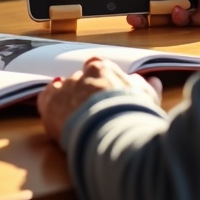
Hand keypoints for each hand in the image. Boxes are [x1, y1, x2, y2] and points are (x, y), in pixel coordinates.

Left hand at [37, 57, 162, 141]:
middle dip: (83, 94)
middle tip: (91, 111)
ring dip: (68, 101)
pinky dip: (50, 103)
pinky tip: (57, 113)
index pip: (95, 67)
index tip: (102, 93)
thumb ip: (147, 87)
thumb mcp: (147, 99)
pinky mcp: (50, 105)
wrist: (111, 131)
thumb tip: (154, 81)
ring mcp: (64, 89)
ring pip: (63, 90)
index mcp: (102, 69)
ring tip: (76, 118)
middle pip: (79, 80)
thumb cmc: (131, 114)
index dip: (98, 81)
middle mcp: (81, 75)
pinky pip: (45, 98)